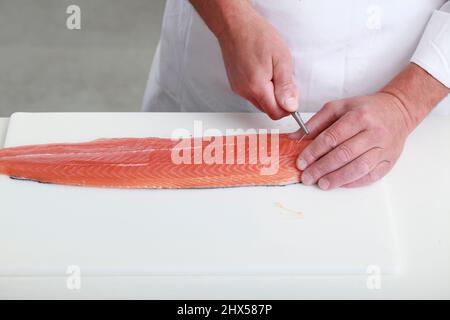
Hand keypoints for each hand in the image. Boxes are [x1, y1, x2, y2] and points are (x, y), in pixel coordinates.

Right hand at [216, 5, 297, 118]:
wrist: (235, 25)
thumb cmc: (257, 36)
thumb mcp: (281, 59)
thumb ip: (286, 86)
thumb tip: (291, 106)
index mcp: (257, 86)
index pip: (276, 113)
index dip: (288, 107)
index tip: (292, 94)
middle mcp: (245, 91)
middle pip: (267, 110)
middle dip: (279, 100)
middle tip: (282, 78)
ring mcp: (238, 88)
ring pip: (259, 102)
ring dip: (269, 94)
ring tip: (271, 72)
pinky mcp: (235, 84)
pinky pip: (251, 94)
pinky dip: (260, 88)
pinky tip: (262, 72)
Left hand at [290, 93, 410, 188]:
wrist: (397, 110)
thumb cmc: (364, 110)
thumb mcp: (338, 108)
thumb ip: (315, 123)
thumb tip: (294, 138)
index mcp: (359, 116)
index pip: (332, 137)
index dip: (314, 152)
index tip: (301, 162)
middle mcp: (373, 132)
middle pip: (344, 154)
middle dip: (321, 168)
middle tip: (307, 177)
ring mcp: (383, 148)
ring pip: (358, 167)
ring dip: (337, 179)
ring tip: (321, 184)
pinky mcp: (389, 161)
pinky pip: (371, 176)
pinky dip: (353, 182)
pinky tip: (339, 183)